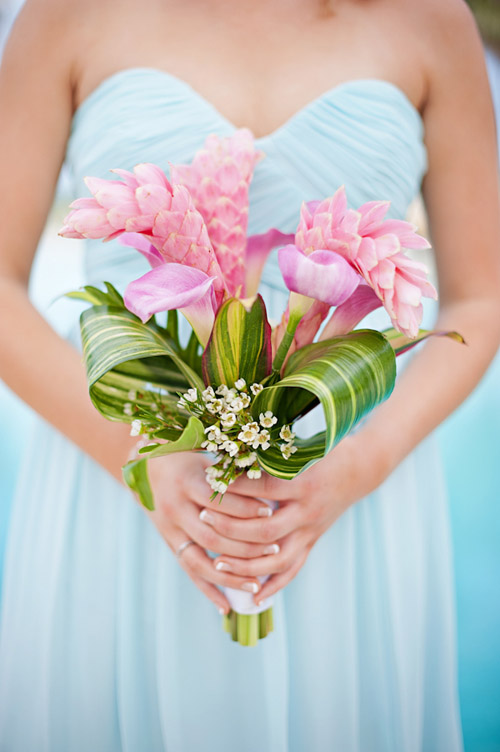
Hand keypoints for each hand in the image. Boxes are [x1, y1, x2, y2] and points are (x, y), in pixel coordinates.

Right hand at [138, 451, 277, 612]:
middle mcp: (175, 508)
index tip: (271, 511)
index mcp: (186, 482)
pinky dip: (207, 590)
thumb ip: (232, 470)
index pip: (219, 501)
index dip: (245, 507)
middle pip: (212, 536)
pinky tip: (226, 607)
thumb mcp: (205, 454)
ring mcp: (169, 529)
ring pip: (200, 560)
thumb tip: (272, 477)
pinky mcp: (169, 542)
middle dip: (244, 546)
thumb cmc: (187, 453)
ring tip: (257, 586)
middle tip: (275, 549)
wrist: (146, 464)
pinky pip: (189, 571)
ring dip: (229, 576)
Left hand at [204, 432, 386, 603]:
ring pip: (276, 559)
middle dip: (230, 528)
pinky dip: (273, 586)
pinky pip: (292, 570)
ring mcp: (311, 531)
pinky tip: (253, 598)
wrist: (360, 470)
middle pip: (264, 531)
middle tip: (203, 519)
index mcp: (304, 484)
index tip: (209, 480)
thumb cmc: (325, 453)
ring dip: (245, 565)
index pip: (263, 489)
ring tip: (217, 562)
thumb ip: (267, 459)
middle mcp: (308, 512)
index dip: (235, 487)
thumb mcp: (299, 451)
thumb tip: (229, 459)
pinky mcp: (313, 542)